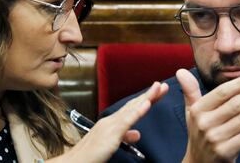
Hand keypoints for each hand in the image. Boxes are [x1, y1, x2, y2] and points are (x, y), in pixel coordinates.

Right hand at [49, 81, 168, 162]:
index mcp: (113, 122)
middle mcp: (112, 120)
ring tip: (158, 88)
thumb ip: (124, 136)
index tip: (159, 92)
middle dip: (150, 94)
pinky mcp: (110, 133)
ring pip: (132, 109)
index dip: (146, 99)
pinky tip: (147, 104)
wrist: (75, 161)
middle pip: (134, 105)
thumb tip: (137, 134)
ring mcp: (110, 125)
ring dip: (146, 97)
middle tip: (164, 85)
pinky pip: (126, 121)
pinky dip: (137, 112)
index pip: (133, 108)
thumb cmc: (91, 154)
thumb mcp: (112, 143)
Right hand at [176, 69, 239, 162]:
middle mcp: (204, 124)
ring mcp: (215, 139)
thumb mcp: (191, 111)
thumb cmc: (199, 132)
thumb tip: (180, 71)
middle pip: (235, 105)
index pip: (221, 93)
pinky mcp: (225, 152)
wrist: (199, 162)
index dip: (239, 85)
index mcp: (197, 110)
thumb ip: (190, 90)